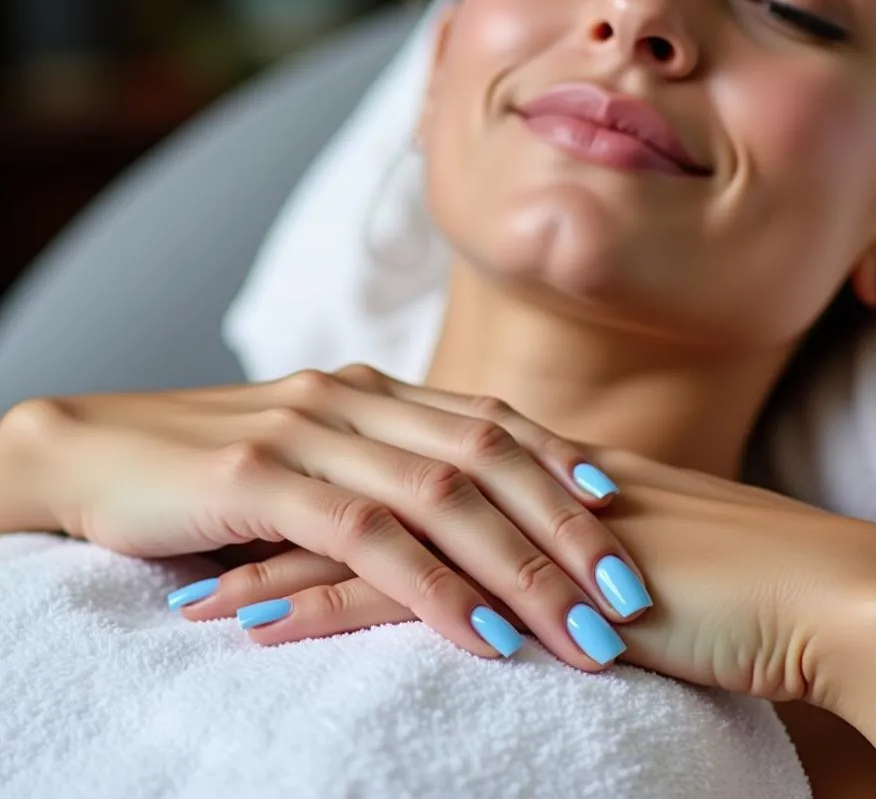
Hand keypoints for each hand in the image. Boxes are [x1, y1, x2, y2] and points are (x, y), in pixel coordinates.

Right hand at [6, 366, 650, 670]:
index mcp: (375, 389)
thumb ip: (380, 466)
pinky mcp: (264, 477)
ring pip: (444, 497)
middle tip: (632, 592)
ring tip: (583, 634)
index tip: (626, 509)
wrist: (94, 450)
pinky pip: (372, 537)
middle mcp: (356, 397)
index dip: (561, 462)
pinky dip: (436, 588)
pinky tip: (482, 635)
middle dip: (568, 528)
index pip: (491, 421)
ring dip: (521, 570)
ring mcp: (313, 432)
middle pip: (489, 457)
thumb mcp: (312, 456)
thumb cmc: (211, 466)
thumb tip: (458, 504)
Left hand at [215, 446, 875, 708]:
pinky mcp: (517, 579)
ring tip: (191, 594)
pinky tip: (251, 630)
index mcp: (529, 470)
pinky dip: (313, 608)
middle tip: (194, 537)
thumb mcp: (631, 552)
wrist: (812, 591)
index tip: (261, 517)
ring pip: (360, 534)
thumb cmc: (734, 582)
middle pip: (364, 488)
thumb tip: (528, 568)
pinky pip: (392, 590)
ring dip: (270, 564)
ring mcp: (509, 526)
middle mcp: (508, 482)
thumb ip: (571, 547)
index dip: (329, 492)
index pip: (403, 473)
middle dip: (276, 518)